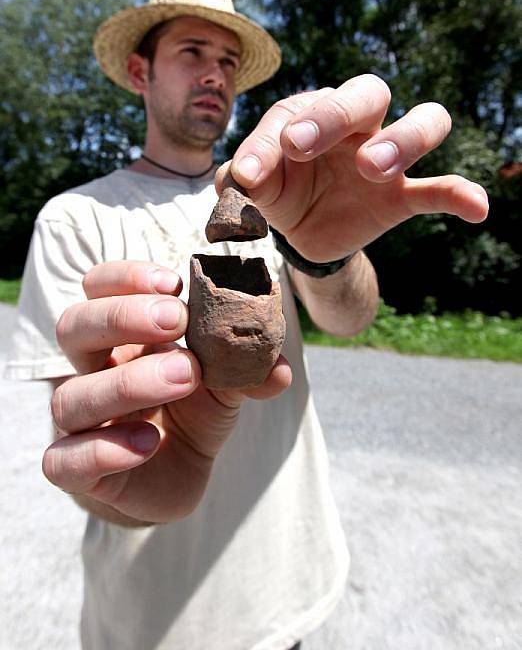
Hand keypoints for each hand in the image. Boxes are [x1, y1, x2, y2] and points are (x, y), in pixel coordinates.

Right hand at [42, 261, 290, 523]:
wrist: (179, 475)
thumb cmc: (194, 414)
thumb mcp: (226, 385)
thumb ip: (248, 370)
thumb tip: (279, 368)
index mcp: (122, 337)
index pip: (98, 288)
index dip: (125, 277)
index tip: (173, 283)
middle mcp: (92, 371)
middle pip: (73, 326)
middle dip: (122, 316)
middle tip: (177, 319)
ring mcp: (79, 422)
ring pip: (70, 396)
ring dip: (128, 382)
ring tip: (186, 377)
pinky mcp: (79, 471)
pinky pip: (65, 460)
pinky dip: (106, 449)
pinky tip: (149, 443)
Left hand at [224, 75, 488, 261]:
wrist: (302, 230)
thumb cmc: (277, 190)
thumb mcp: (253, 185)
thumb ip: (245, 175)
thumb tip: (242, 176)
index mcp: (311, 113)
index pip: (297, 110)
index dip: (271, 138)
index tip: (252, 172)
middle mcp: (356, 124)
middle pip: (368, 92)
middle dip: (337, 113)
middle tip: (302, 145)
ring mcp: (384, 157)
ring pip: (422, 121)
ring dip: (403, 139)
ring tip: (373, 168)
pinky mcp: (401, 196)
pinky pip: (439, 188)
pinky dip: (460, 193)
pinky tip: (477, 207)